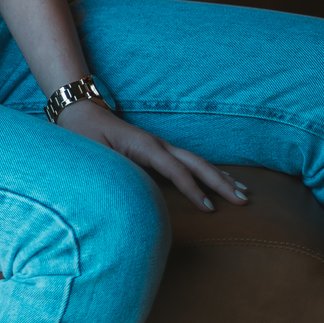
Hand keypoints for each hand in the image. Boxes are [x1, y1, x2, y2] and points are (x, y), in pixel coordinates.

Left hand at [56, 101, 249, 212]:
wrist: (79, 113)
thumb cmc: (85, 138)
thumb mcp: (96, 157)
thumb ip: (117, 173)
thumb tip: (138, 192)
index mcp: (144, 146)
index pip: (176, 170)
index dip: (193, 189)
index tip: (210, 209)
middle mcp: (157, 144)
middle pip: (196, 163)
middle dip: (221, 182)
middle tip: (244, 201)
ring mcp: (159, 146)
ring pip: (197, 162)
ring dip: (220, 177)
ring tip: (243, 193)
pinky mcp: (157, 151)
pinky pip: (189, 163)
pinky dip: (208, 173)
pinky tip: (221, 181)